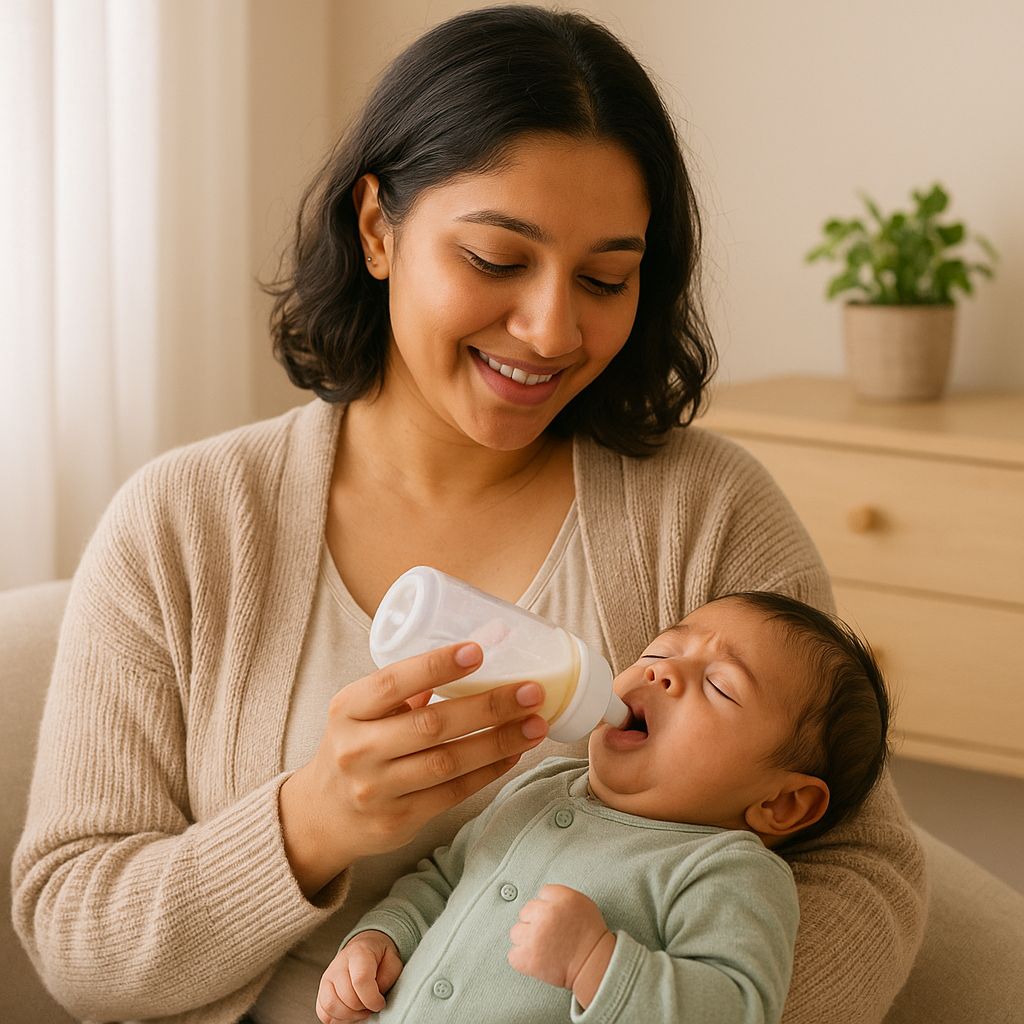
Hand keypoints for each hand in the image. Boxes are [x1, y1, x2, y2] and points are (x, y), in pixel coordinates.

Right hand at [280, 642, 547, 894]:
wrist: (323, 814)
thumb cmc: (358, 744)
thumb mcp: (365, 710)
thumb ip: (412, 685)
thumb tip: (485, 642)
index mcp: (347, 709)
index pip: (392, 683)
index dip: (436, 666)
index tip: (478, 650)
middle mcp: (357, 749)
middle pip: (431, 725)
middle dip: (488, 706)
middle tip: (530, 691)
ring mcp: (376, 789)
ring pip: (448, 762)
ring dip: (499, 741)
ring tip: (535, 724)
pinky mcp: (398, 820)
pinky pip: (453, 793)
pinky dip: (489, 771)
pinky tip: (513, 753)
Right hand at [317, 930, 401, 1022]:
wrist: (365, 948)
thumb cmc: (379, 957)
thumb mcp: (393, 960)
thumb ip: (388, 977)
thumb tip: (378, 994)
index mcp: (359, 952)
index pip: (360, 980)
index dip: (372, 999)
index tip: (380, 1003)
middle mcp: (339, 964)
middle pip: (347, 997)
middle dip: (363, 1008)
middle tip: (372, 1005)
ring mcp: (328, 977)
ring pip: (331, 1006)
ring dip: (349, 1015)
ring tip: (361, 1009)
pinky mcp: (322, 990)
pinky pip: (323, 1012)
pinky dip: (337, 1019)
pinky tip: (350, 1013)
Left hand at [508, 885, 614, 1005]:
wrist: (593, 965)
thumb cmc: (590, 938)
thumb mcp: (582, 905)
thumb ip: (560, 897)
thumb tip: (543, 899)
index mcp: (561, 898)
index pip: (542, 893)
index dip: (548, 907)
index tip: (554, 918)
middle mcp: (546, 913)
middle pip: (526, 911)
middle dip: (535, 923)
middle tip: (549, 935)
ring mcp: (534, 935)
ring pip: (516, 931)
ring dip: (527, 940)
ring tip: (543, 948)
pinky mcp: (526, 956)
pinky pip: (513, 954)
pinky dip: (523, 959)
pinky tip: (537, 960)